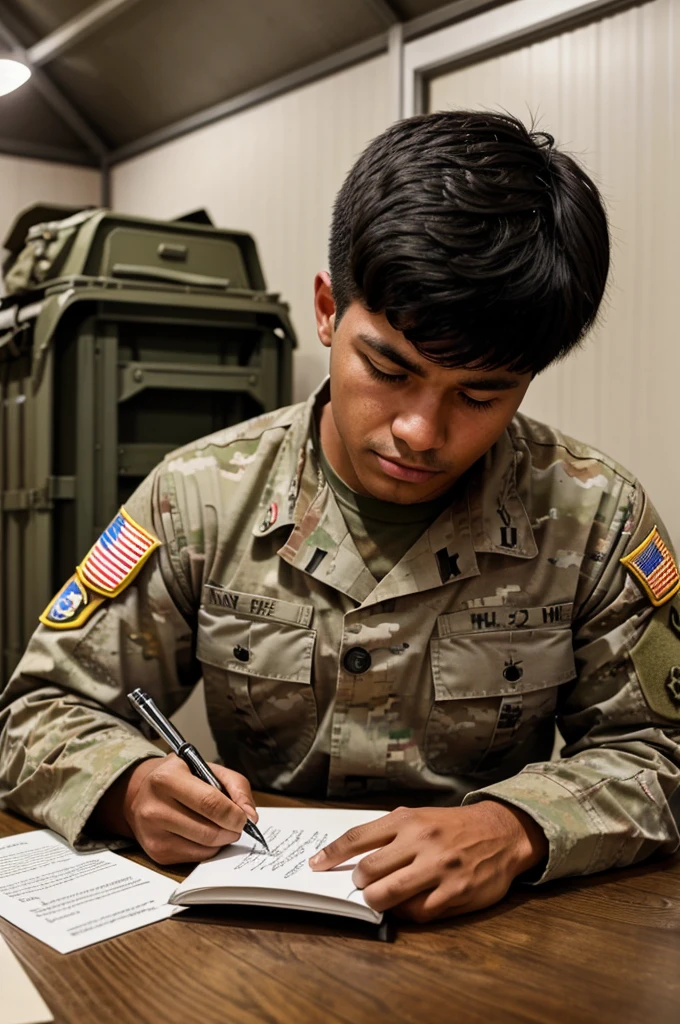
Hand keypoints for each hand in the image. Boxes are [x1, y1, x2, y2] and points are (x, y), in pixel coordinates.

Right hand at [92, 754, 257, 864]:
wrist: (142, 793)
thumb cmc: (180, 778)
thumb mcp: (207, 768)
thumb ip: (236, 786)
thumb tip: (251, 816)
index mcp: (167, 778)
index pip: (209, 802)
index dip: (233, 814)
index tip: (245, 818)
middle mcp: (154, 807)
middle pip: (208, 830)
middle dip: (231, 830)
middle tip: (239, 825)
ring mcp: (152, 833)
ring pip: (203, 847)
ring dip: (222, 840)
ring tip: (222, 827)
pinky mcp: (155, 852)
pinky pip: (195, 857)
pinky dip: (209, 849)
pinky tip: (205, 834)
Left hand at [309, 801, 547, 922]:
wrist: (500, 832)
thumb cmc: (451, 827)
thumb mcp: (419, 817)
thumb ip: (388, 834)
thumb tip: (350, 856)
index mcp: (407, 820)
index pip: (358, 837)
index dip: (331, 854)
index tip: (315, 865)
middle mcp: (421, 842)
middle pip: (368, 870)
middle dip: (358, 882)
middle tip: (362, 884)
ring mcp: (438, 869)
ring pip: (387, 895)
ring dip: (375, 900)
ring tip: (378, 897)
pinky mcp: (454, 893)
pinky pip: (417, 912)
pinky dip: (404, 913)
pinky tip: (406, 905)